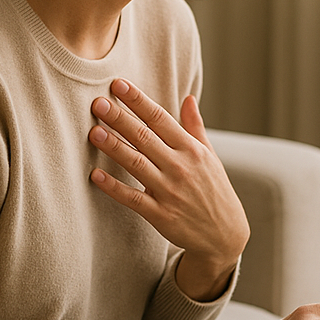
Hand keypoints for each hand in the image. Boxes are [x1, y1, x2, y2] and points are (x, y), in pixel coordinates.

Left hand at [88, 79, 248, 298]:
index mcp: (192, 149)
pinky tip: (95, 175)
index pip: (161, 118)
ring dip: (114, 147)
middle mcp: (181, 167)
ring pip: (136, 164)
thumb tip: (188, 98)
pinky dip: (114, 187)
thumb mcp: (210, 156)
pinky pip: (132, 199)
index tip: (119, 85)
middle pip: (145, 137)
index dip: (138, 100)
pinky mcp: (160, 215)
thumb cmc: (215, 190)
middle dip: (121, 118)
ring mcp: (170, 191)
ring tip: (94, 131)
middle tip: (98, 102)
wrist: (225, 234)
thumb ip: (195, 127)